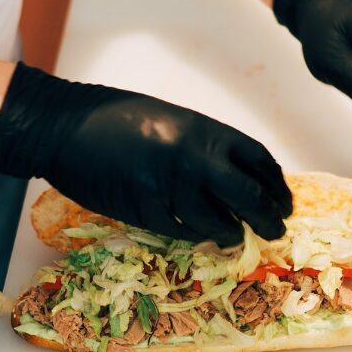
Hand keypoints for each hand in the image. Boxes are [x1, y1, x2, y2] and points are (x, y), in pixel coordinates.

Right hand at [0, 63, 291, 245]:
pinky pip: (182, 231)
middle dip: (267, 217)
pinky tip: (203, 236)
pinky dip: (197, 236)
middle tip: (276, 229)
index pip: (257, 159)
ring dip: (232, 233)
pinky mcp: (144, 211)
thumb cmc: (117, 115)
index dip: (275, 183)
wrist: (67, 125)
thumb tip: (233, 172)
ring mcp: (169, 186)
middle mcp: (193, 158)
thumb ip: (202, 143)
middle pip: (247, 196)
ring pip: (218, 222)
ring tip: (237, 236)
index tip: (283, 198)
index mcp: (203, 129)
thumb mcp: (171, 119)